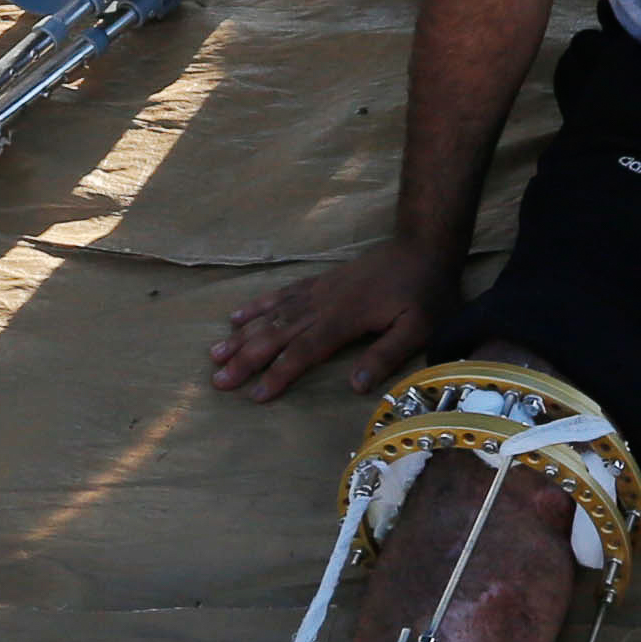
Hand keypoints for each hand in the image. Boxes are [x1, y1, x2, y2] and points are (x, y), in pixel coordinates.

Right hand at [206, 237, 461, 399]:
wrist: (422, 246)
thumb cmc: (425, 292)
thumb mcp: (419, 328)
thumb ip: (387, 355)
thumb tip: (356, 385)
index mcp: (344, 319)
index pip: (304, 351)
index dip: (279, 374)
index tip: (256, 395)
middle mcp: (323, 304)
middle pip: (277, 334)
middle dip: (246, 359)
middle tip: (218, 381)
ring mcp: (317, 291)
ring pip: (271, 315)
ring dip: (242, 336)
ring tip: (215, 355)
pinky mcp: (318, 281)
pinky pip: (280, 295)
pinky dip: (256, 306)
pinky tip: (236, 317)